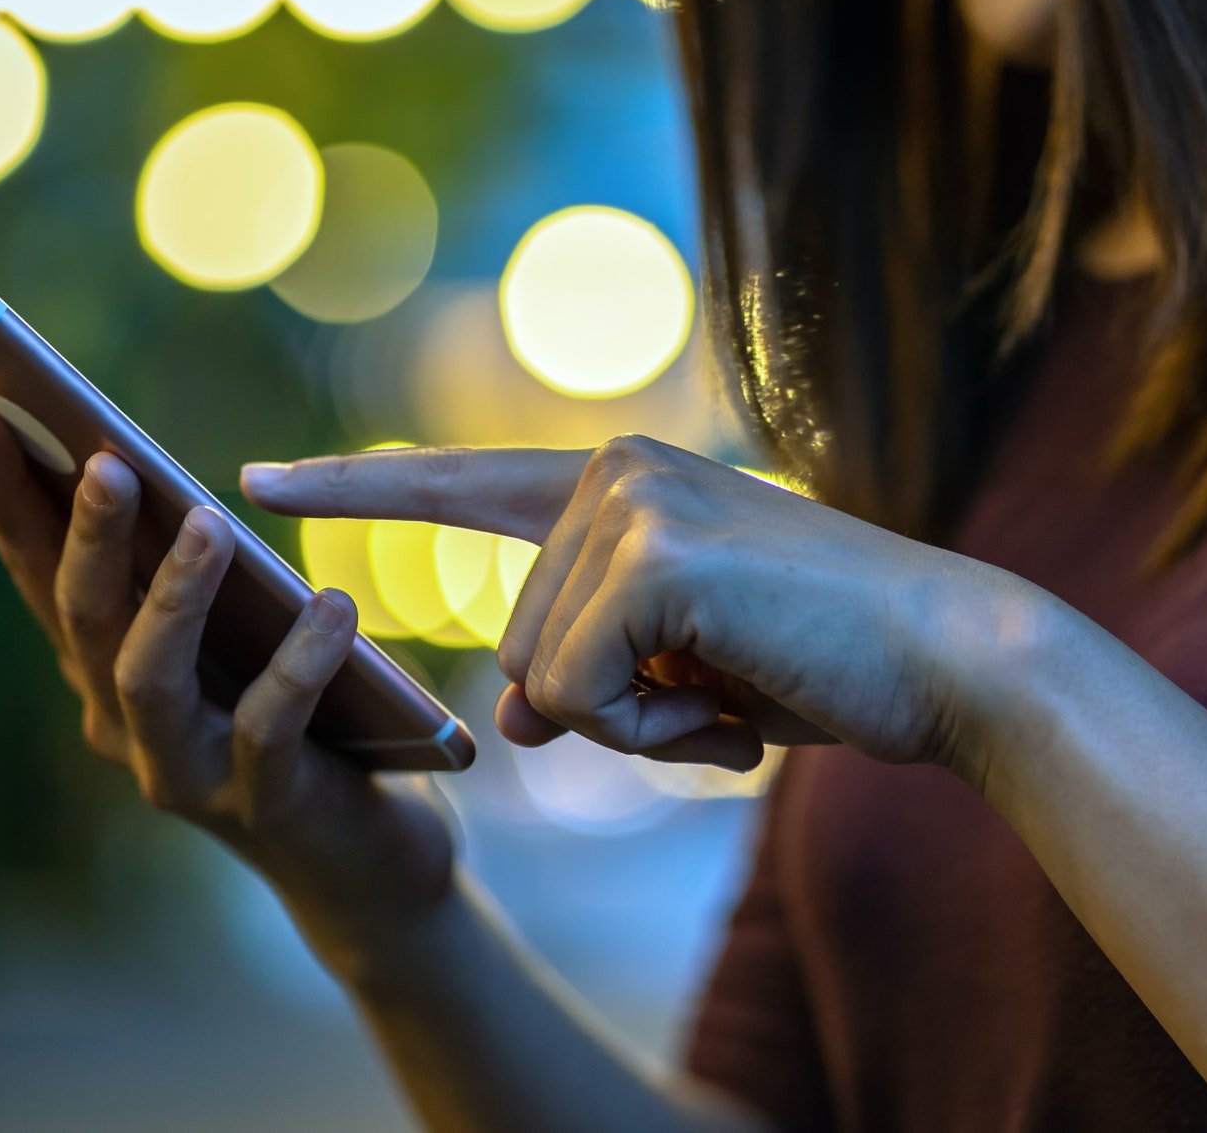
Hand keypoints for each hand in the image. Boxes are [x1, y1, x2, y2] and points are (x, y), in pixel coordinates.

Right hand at [0, 402, 455, 964]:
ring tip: (208, 520)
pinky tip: (333, 604)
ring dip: (172, 597)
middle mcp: (122, 721)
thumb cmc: (298, 719)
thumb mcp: (237, 632)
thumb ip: (190, 569)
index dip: (4, 494)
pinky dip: (299, 662)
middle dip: (86, 535)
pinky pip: (268, 727)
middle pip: (81, 617)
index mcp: (104, 665)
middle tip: (103, 460)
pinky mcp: (261, 803)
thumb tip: (147, 463)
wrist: (357, 863)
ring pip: (149, 678)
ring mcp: (182, 771)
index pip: (37, 569)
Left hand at [241, 436, 1043, 775]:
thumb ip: (581, 668)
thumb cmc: (824, 660)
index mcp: (612, 481)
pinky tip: (735, 704)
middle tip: (722, 687)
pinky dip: (652, 735)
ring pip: (539, 677)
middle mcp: (608, 470)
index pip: (454, 482)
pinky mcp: (649, 555)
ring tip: (738, 686)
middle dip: (607, 705)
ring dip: (636, 725)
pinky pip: (577, 697)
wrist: (953, 661)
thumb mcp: (679, 671)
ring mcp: (626, 502)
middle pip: (513, 641)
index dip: (352, 487)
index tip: (253, 480)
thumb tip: (505, 717)